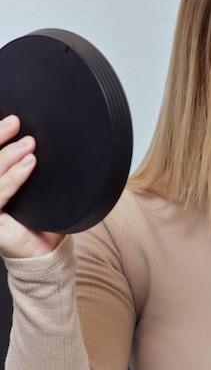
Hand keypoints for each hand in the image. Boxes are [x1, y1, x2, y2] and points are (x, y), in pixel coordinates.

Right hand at [0, 115, 62, 257]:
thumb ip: (21, 165)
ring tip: (29, 145)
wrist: (44, 249)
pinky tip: (28, 165)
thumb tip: (28, 136)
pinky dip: (14, 177)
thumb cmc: (36, 216)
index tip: (7, 120)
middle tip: (14, 123)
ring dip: (8, 156)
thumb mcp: (26, 185)